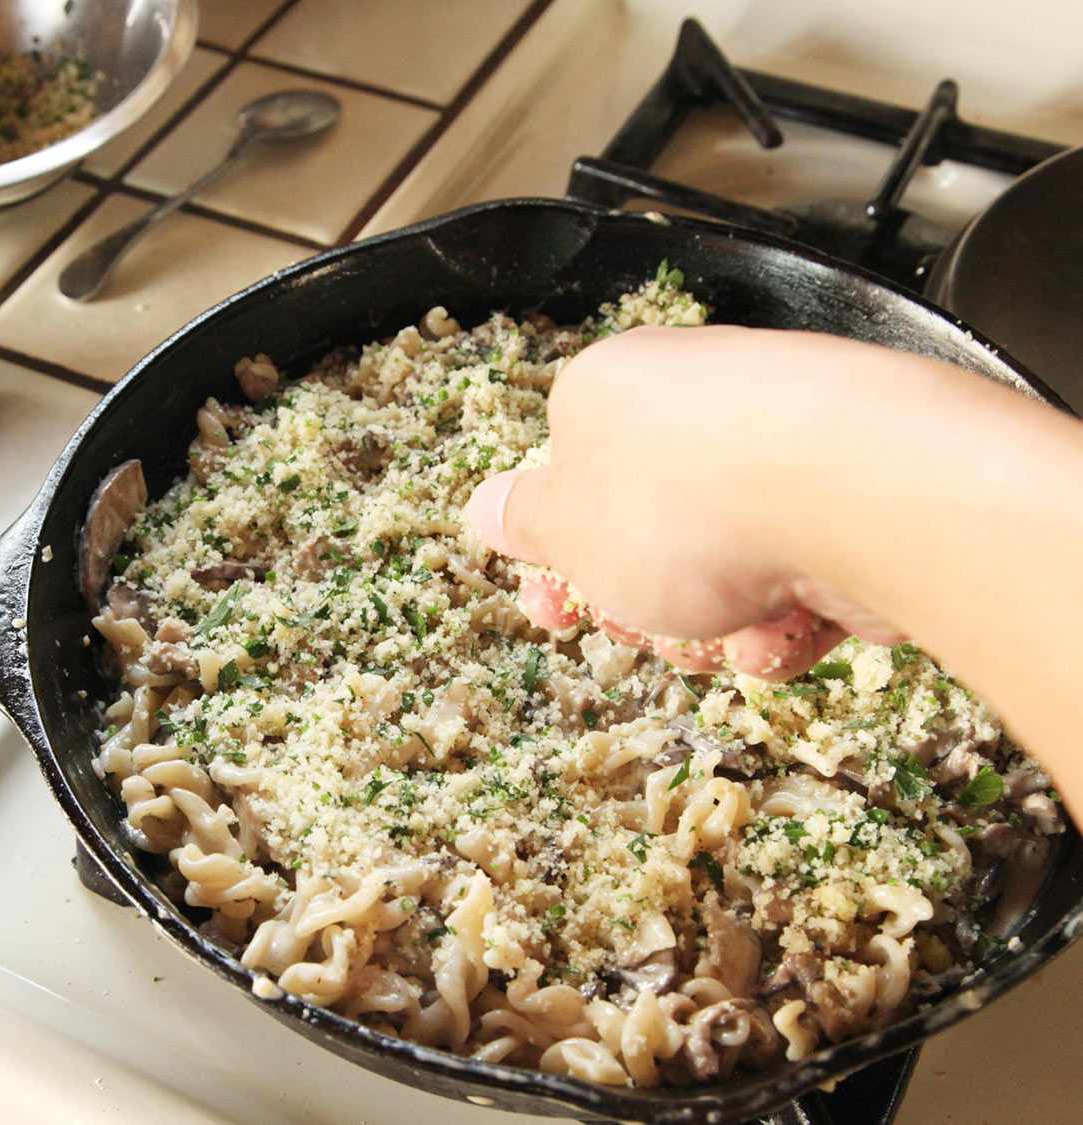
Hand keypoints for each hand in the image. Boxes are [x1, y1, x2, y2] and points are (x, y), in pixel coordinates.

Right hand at [463, 325, 906, 678]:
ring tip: (733, 632)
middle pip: (647, 530)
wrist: (860, 491)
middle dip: (644, 603)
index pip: (567, 480)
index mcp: (608, 392)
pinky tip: (789, 626)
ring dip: (719, 623)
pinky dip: (789, 614)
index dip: (558, 562)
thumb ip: (524, 524)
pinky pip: (798, 568)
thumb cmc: (688, 502)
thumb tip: (483, 509)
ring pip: (725, 564)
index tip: (554, 612)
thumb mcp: (567, 531)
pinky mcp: (851, 489)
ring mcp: (780, 443)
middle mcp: (695, 400)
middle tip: (645, 630)